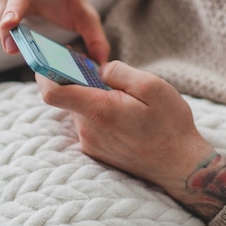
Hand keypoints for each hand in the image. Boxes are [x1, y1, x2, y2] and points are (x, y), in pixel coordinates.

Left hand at [35, 60, 225, 220]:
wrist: (180, 167)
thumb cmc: (170, 125)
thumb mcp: (152, 86)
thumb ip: (119, 71)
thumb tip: (98, 69)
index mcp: (99, 110)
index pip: (53, 92)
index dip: (45, 72)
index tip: (50, 58)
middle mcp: (88, 130)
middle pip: (68, 96)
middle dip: (81, 80)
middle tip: (104, 71)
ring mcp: (91, 143)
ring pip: (81, 109)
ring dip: (94, 97)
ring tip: (125, 98)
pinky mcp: (96, 151)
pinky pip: (89, 123)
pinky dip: (100, 112)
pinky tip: (125, 114)